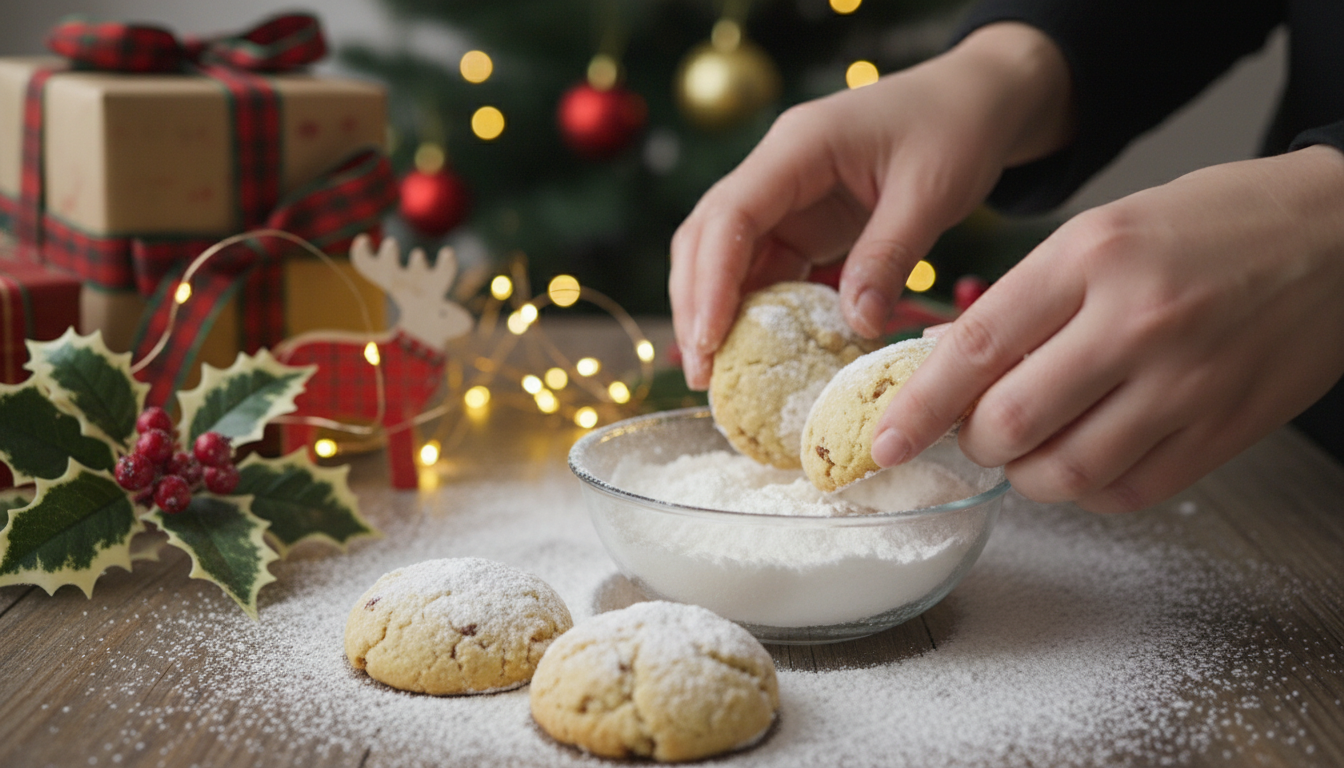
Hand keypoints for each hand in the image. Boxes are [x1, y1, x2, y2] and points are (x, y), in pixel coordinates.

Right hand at [669, 22, 1073, 388]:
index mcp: (798, 147)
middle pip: (706, 238)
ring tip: (717, 375)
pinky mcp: (801, 224)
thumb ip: (889, 256)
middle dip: (696, 305)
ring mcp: (785, 199)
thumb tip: (857, 326)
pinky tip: (758, 355)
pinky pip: (764, 271)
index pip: (731, 215)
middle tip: (700, 375)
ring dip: (716, 313)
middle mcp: (776, 170)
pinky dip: (755, 313)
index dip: (710, 281)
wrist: (977, 100)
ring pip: (724, 258)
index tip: (707, 342)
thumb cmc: (956, 129)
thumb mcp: (931, 191)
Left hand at [875, 145, 1343, 512]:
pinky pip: (1129, 491)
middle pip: (1011, 422)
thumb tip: (953, 367)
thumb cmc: (1211, 224)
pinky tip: (1086, 458)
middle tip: (974, 432)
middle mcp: (1138, 321)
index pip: (976, 348)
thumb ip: (1028, 299)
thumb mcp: (1104, 231)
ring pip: (1067, 472)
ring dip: (1027, 474)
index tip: (886, 438)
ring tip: (1029, 448)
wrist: (1339, 232)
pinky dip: (1089, 489)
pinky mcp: (1225, 428)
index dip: (917, 405)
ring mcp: (1187, 382)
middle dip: (973, 442)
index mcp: (1094, 257)